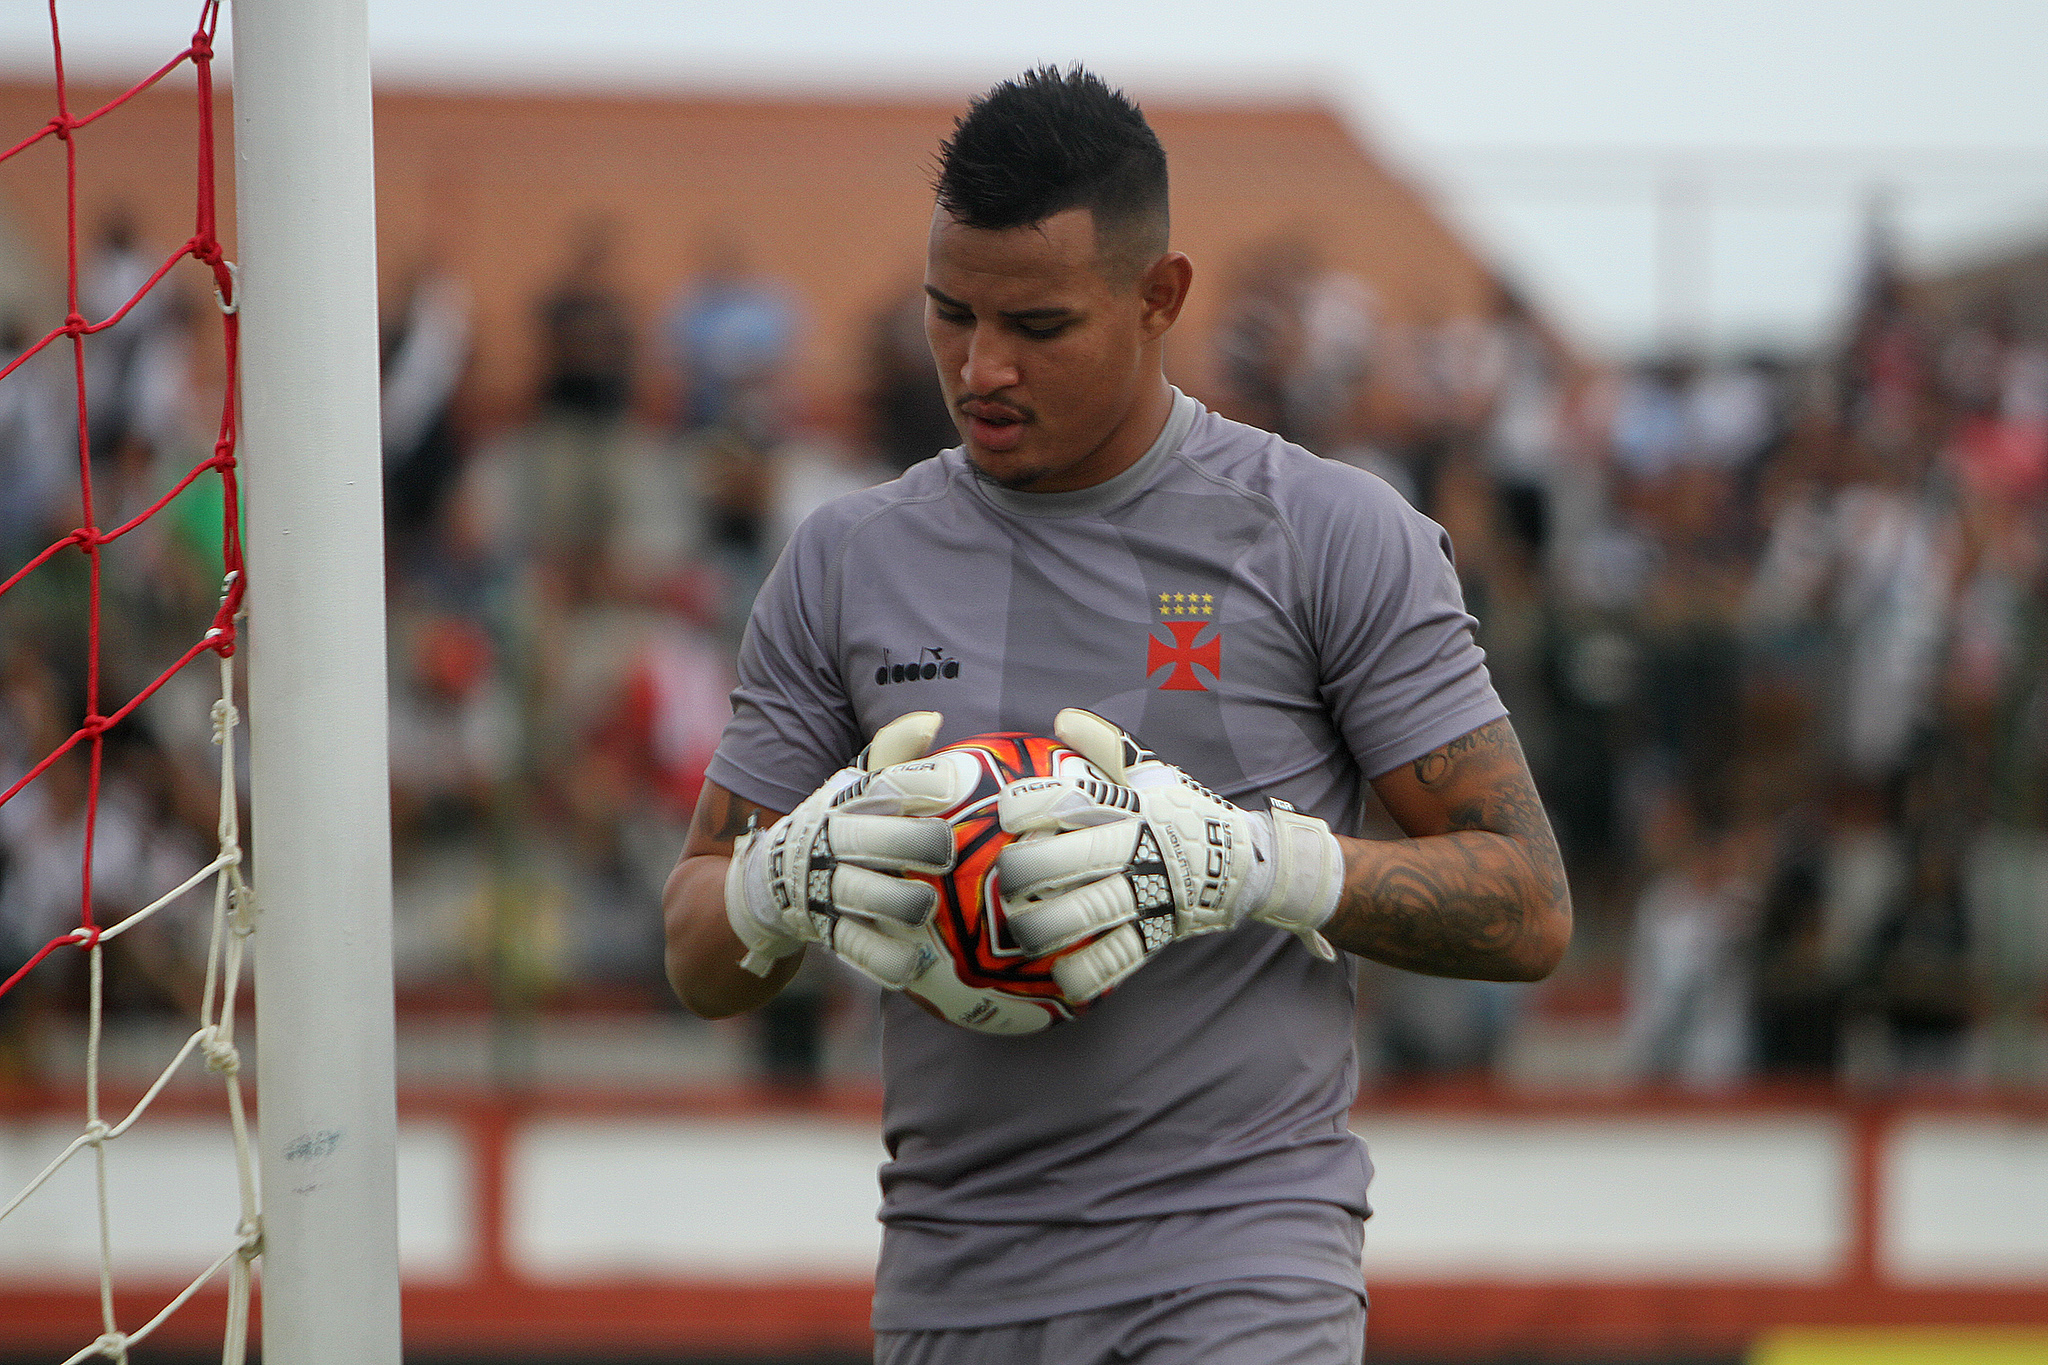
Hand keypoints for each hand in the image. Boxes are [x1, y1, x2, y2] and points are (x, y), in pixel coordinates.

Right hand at [724, 711, 956, 988]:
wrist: (763, 887)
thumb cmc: (836, 828)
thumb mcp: (854, 787)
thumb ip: (892, 756)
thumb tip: (932, 719)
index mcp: (845, 801)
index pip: (883, 784)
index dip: (918, 783)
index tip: (952, 785)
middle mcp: (832, 841)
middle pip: (870, 838)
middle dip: (911, 843)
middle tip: (946, 849)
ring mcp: (826, 888)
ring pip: (863, 895)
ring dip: (899, 901)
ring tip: (927, 906)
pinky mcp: (827, 932)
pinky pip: (858, 950)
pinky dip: (886, 958)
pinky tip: (915, 961)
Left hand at [995, 708, 1344, 1001]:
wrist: (1243, 862)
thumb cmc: (1181, 814)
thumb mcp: (1150, 773)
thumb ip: (1105, 746)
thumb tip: (1061, 718)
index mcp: (1130, 806)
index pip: (1074, 798)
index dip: (1032, 806)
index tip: (1006, 815)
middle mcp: (1137, 847)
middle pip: (1075, 858)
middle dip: (1028, 870)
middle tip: (1005, 879)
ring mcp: (1149, 891)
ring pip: (1091, 910)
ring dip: (1047, 925)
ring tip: (1021, 929)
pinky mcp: (1159, 931)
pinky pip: (1120, 957)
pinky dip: (1089, 971)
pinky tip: (1061, 977)